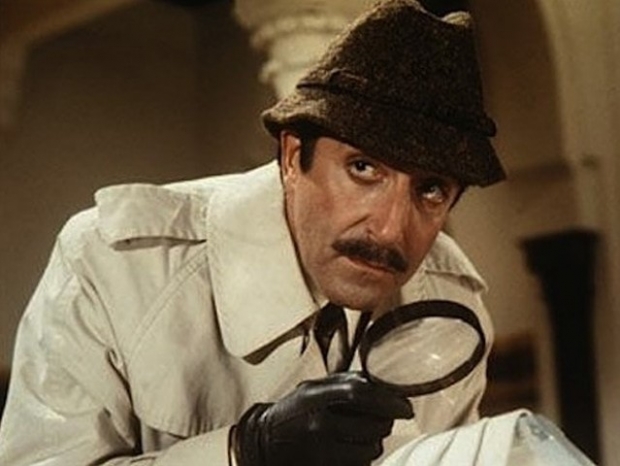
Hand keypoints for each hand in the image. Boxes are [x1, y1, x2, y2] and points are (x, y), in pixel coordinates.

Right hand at [233, 372, 413, 465]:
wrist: (262, 444)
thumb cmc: (292, 411)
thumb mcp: (311, 388)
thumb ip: (343, 383)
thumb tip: (383, 383)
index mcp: (314, 397)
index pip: (359, 393)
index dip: (388, 399)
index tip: (406, 406)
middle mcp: (318, 424)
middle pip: (373, 425)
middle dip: (385, 423)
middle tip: (382, 419)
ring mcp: (321, 452)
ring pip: (371, 449)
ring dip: (374, 442)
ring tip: (361, 435)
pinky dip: (363, 459)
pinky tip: (351, 450)